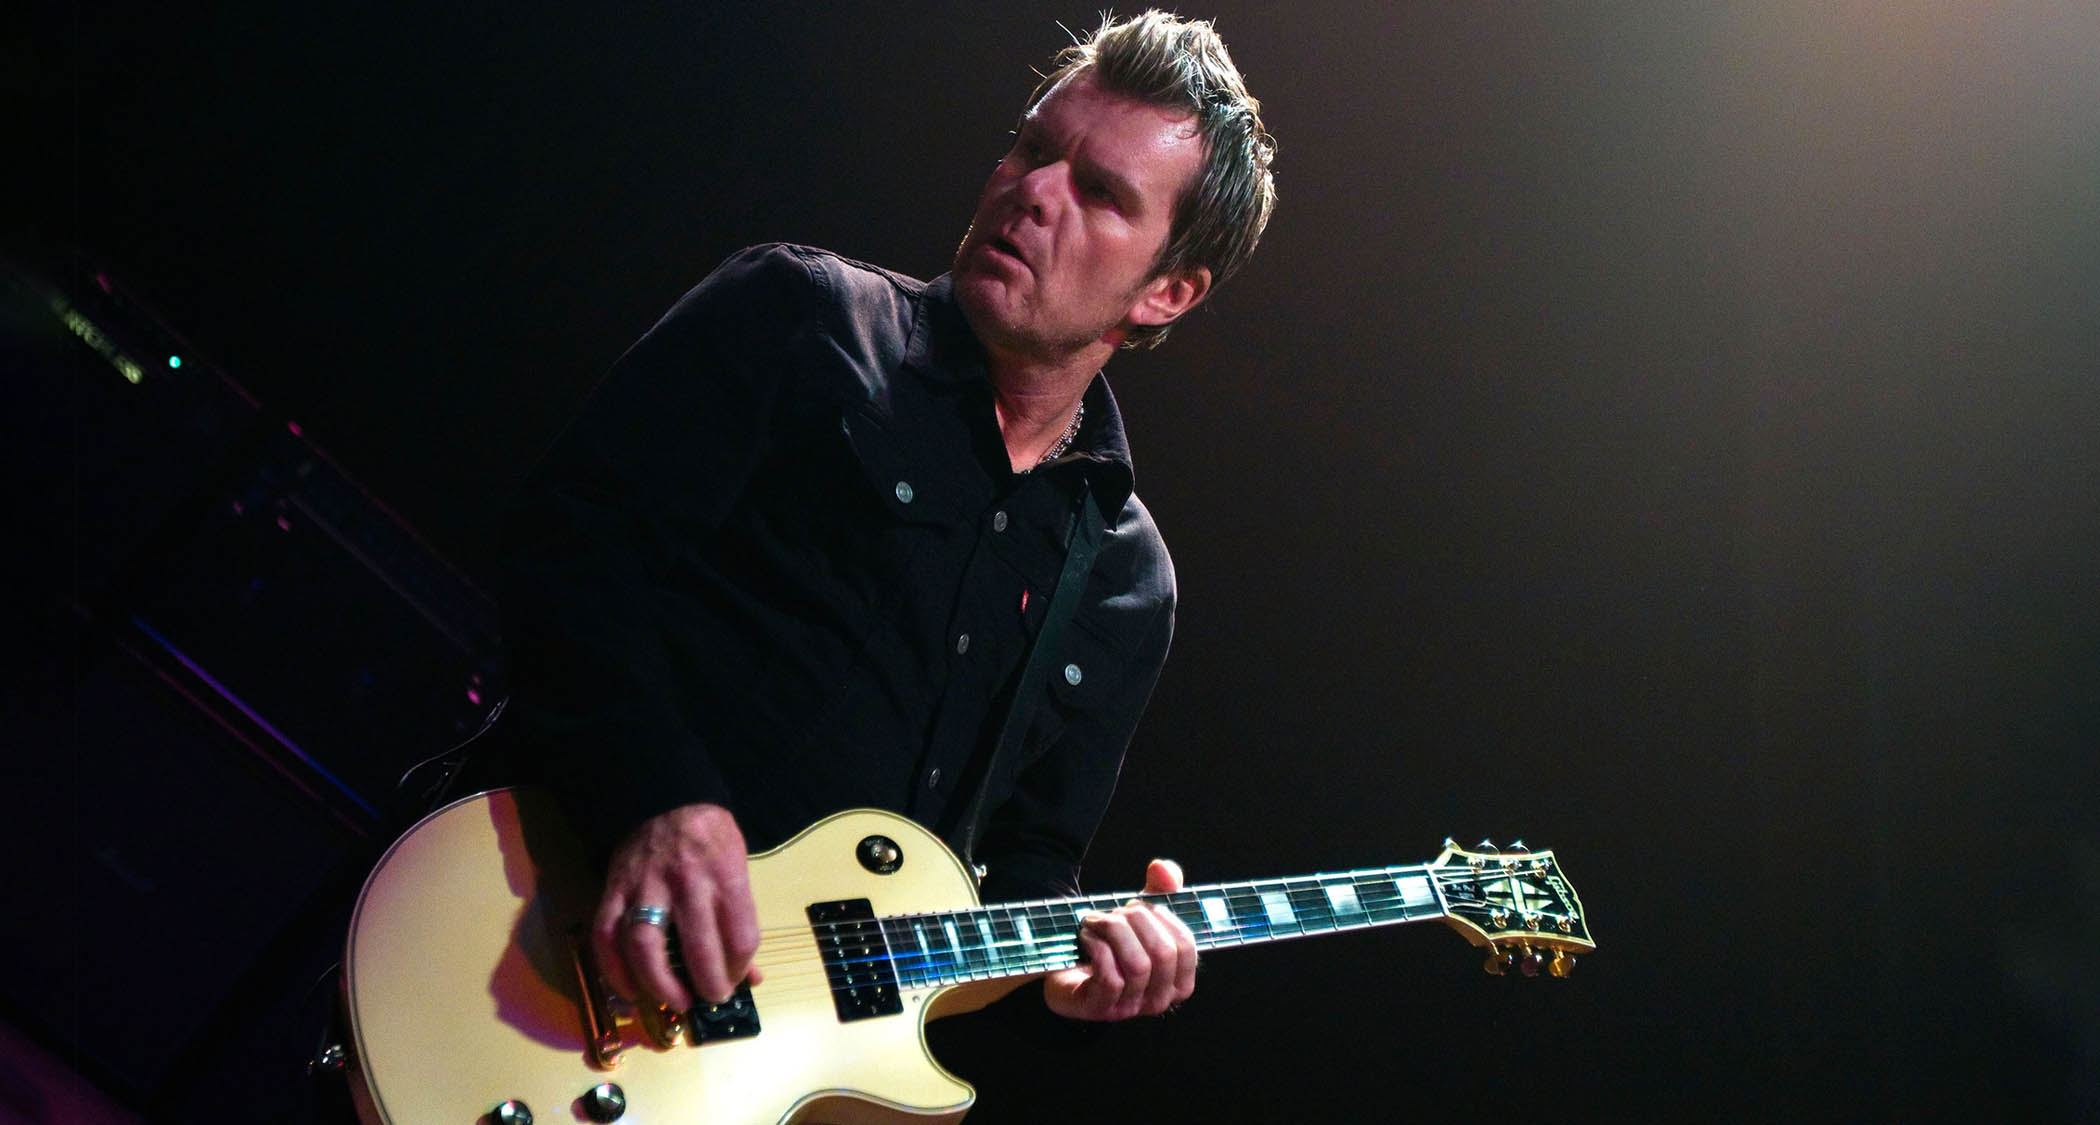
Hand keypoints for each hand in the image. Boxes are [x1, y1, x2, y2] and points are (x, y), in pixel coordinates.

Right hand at [590, 802, 762, 1009]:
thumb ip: (741, 921)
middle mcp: (686, 882)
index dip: (740, 969)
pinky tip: (632, 990)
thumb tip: (751, 976)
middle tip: (711, 998)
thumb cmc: (710, 837)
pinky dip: (615, 970)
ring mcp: (645, 887)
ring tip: (676, 1002)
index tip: (736, 981)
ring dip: (660, 984)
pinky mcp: (614, 890)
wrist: (666, 798)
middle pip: (698, 947)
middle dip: (708, 984)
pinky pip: (607, 936)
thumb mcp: (738, 867)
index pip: (740, 936)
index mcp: (724, 876)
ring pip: (645, 946)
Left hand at [1042, 858, 1196, 1020]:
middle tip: (1114, 911)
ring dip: (1114, 932)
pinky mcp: (1101, 1009)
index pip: (1187, 946)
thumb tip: (1163, 868)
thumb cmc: (1110, 944)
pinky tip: (1086, 937)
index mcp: (1177, 980)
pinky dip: (1097, 947)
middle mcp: (1159, 999)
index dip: (1163, 918)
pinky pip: (1111, 977)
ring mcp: (1131, 1008)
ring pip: (1138, 966)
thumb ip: (1159, 889)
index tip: (1138, 905)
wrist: (1065, 969)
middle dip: (1136, 921)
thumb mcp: (1140, 915)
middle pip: (1163, 953)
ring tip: (1096, 921)